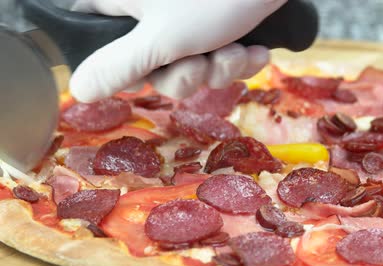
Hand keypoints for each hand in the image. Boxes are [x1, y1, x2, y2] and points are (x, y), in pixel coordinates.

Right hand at [69, 0, 286, 101]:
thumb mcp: (163, 37)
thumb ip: (118, 65)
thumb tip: (78, 89)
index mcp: (124, 2)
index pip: (94, 38)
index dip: (119, 67)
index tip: (146, 74)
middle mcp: (151, 10)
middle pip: (152, 67)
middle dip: (186, 74)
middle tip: (201, 60)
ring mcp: (187, 18)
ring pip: (191, 68)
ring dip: (219, 69)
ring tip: (235, 49)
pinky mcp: (220, 26)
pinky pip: (219, 59)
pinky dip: (239, 60)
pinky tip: (255, 49)